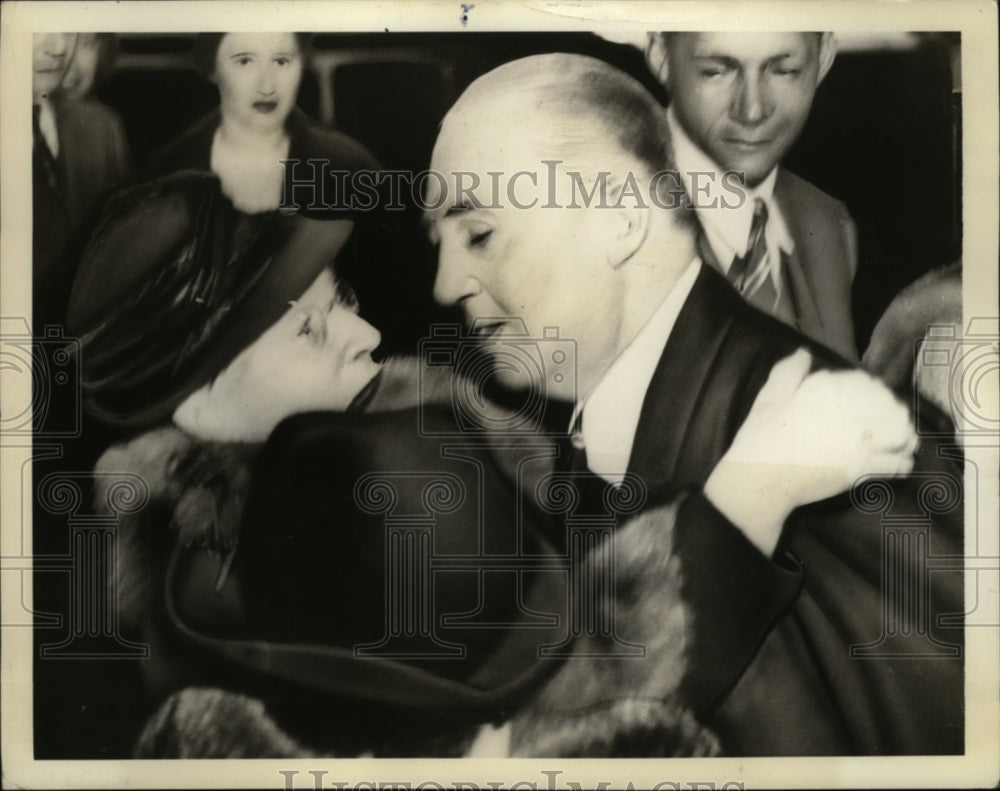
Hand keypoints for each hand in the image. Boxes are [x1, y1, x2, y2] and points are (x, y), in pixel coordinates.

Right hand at [704, 348, 918, 554]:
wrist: (759, 480)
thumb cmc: (760, 438)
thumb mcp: (768, 397)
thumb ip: (788, 371)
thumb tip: (804, 352)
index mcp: (827, 391)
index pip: (866, 383)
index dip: (873, 390)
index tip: (872, 398)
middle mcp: (849, 412)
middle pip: (889, 406)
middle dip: (893, 412)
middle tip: (893, 421)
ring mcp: (858, 442)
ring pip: (899, 433)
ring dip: (904, 436)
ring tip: (903, 441)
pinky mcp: (861, 470)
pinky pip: (895, 465)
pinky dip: (902, 464)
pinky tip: (901, 463)